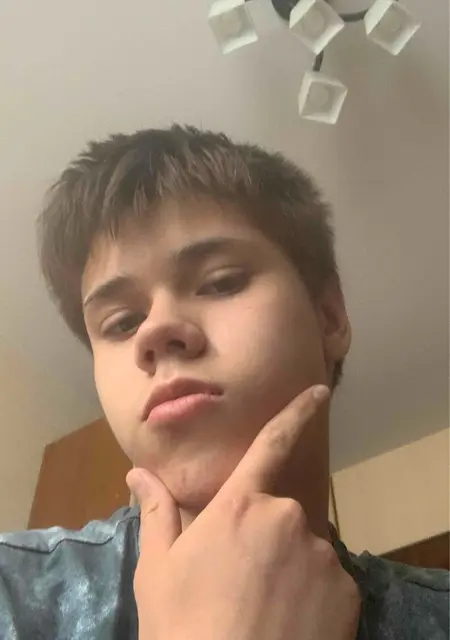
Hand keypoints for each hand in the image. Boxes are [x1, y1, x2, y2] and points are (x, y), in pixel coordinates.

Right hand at [126, 385, 360, 639]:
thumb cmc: (183, 623)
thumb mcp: (159, 568)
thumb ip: (157, 511)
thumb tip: (138, 472)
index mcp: (240, 504)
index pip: (272, 444)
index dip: (297, 413)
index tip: (320, 392)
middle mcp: (286, 517)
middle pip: (279, 514)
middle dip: (263, 537)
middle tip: (240, 580)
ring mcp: (320, 553)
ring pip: (304, 550)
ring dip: (288, 568)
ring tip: (262, 608)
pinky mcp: (346, 590)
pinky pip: (327, 581)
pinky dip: (312, 596)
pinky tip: (288, 624)